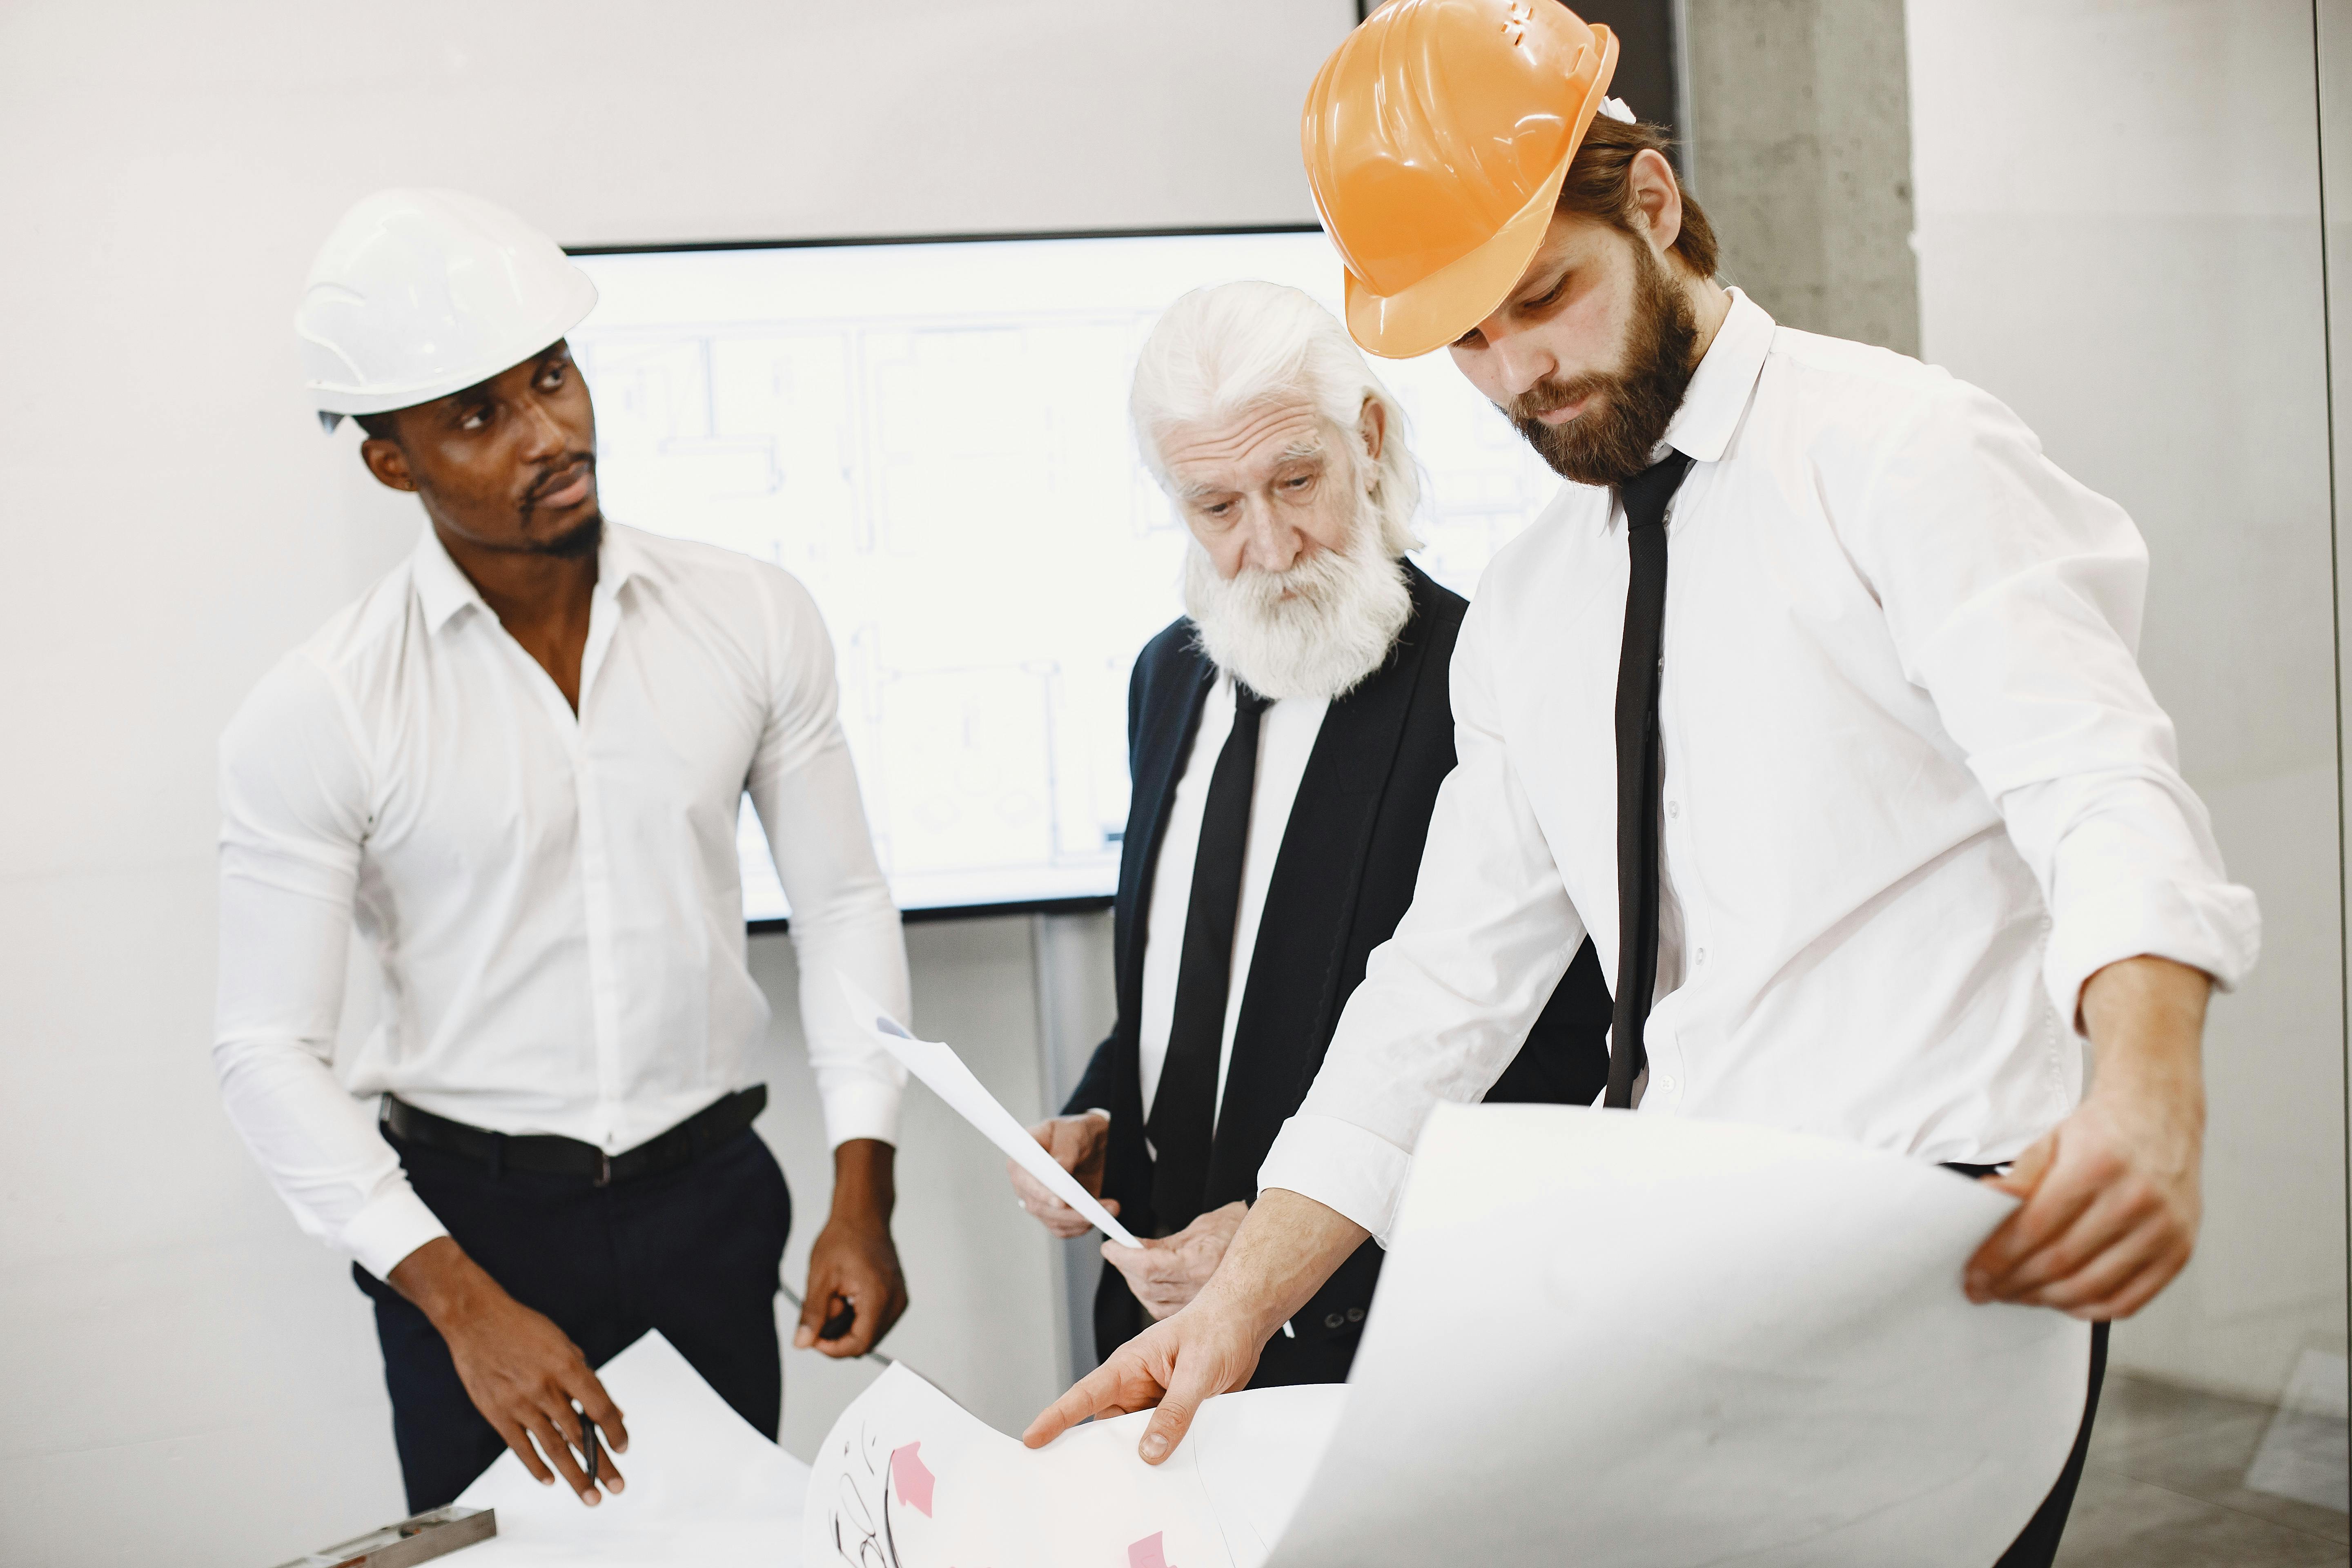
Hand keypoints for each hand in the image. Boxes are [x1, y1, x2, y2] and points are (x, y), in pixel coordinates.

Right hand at [389, 1237, 626, 1505]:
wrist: (476, 1320)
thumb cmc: (524, 1329)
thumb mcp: (564, 1344)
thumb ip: (586, 1380)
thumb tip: (611, 1412)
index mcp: (567, 1366)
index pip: (600, 1407)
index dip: (615, 1431)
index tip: (624, 1448)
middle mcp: (545, 1388)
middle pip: (580, 1434)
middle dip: (601, 1465)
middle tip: (616, 1487)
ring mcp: (520, 1403)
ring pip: (553, 1447)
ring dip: (574, 1475)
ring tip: (590, 1496)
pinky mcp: (497, 1413)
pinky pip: (521, 1447)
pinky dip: (537, 1466)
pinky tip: (551, 1480)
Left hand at [795, 1138, 908, 1356]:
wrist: (864, 1214)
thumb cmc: (841, 1239)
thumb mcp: (819, 1276)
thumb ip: (812, 1313)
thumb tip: (802, 1345)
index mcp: (878, 1296)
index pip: (858, 1344)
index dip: (832, 1348)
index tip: (813, 1335)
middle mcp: (896, 1301)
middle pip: (865, 1343)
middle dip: (839, 1336)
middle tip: (821, 1310)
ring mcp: (901, 1299)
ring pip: (871, 1334)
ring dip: (849, 1327)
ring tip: (835, 1299)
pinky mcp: (899, 1296)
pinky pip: (877, 1322)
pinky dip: (859, 1318)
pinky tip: (847, 1296)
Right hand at [1009, 1112, 1114, 1238]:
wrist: (1093, 1144)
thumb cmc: (1078, 1132)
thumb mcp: (1073, 1132)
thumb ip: (1065, 1150)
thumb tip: (1059, 1169)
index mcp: (1022, 1158)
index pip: (1024, 1179)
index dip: (1041, 1192)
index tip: (1061, 1201)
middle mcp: (1025, 1183)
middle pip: (1038, 1206)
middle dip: (1068, 1212)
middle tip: (1095, 1210)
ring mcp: (1038, 1201)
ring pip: (1052, 1220)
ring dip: (1081, 1220)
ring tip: (1109, 1209)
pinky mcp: (1053, 1214)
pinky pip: (1063, 1228)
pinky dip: (1082, 1226)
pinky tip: (1101, 1217)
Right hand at [1021, 1282, 1268, 1462]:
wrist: (1245, 1321)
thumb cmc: (1216, 1329)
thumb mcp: (1196, 1372)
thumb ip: (1175, 1411)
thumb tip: (1150, 1452)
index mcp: (1129, 1365)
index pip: (1085, 1393)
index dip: (1057, 1417)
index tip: (1033, 1439)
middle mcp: (1137, 1384)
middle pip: (1108, 1426)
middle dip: (1105, 1452)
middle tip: (1099, 1485)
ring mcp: (1155, 1399)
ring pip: (1137, 1437)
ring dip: (1144, 1455)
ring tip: (1149, 1478)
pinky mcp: (1175, 1411)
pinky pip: (1163, 1439)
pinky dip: (1168, 1453)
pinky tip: (1178, 1467)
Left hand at [1103, 1201, 1246, 1318]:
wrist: (1269, 1248)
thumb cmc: (1237, 1230)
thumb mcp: (1197, 1228)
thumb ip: (1162, 1244)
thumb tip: (1131, 1249)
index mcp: (1200, 1263)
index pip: (1148, 1266)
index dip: (1122, 1257)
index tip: (1110, 1247)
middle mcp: (1203, 1289)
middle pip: (1147, 1288)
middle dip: (1126, 1270)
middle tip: (1119, 1253)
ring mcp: (1204, 1305)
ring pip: (1153, 1305)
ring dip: (1136, 1286)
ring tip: (1133, 1267)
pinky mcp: (1203, 1314)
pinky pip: (1166, 1313)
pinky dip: (1152, 1300)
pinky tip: (1150, 1285)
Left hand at [1966, 955, 2209, 1319]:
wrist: (2158, 1118)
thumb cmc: (2101, 1133)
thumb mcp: (2049, 1143)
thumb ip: (2017, 1181)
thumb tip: (1981, 1210)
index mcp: (2097, 1167)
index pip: (2034, 1228)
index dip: (1998, 1259)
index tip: (1975, 1276)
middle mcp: (2135, 1200)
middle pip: (2060, 1262)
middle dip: (2015, 1283)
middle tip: (1990, 1289)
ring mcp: (2163, 1230)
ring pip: (2091, 1287)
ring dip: (2045, 1299)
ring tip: (2020, 1294)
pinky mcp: (2179, 1252)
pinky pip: (2128, 1301)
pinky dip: (2088, 1309)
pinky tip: (2062, 1300)